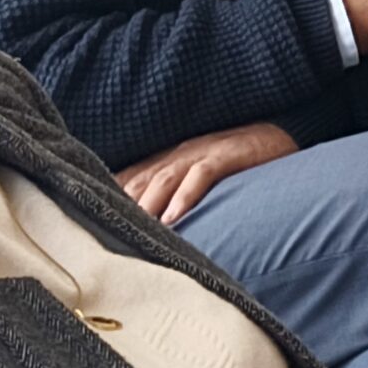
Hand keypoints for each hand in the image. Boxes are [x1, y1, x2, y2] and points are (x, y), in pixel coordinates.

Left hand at [117, 121, 295, 224]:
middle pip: (141, 180)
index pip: (129, 177)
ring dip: (148, 204)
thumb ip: (173, 190)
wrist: (280, 132)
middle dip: (121, 205)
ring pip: (165, 178)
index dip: (108, 196)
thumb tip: (149, 221)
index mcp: (169, 159)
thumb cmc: (239, 160)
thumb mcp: (199, 172)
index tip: (87, 220)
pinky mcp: (227, 155)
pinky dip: (186, 195)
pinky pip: (202, 175)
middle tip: (103, 234)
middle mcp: (178, 154)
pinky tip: (175, 217)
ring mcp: (202, 153)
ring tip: (135, 230)